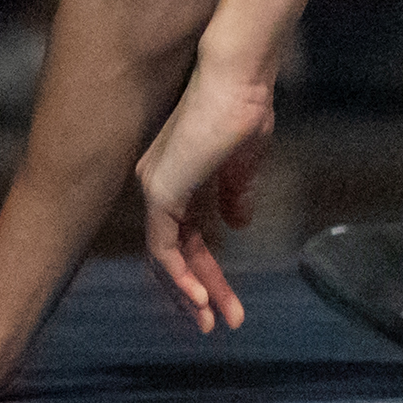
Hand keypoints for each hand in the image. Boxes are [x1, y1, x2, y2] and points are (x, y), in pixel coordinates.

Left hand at [133, 61, 275, 334]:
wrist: (238, 79)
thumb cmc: (247, 106)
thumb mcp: (246, 160)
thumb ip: (237, 192)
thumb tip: (238, 223)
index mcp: (178, 176)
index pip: (188, 236)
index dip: (206, 269)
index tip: (225, 299)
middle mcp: (158, 185)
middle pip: (177, 252)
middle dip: (200, 291)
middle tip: (220, 322)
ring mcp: (155, 189)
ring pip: (167, 258)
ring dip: (192, 293)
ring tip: (216, 321)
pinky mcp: (160, 191)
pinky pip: (163, 249)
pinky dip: (180, 277)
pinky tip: (200, 298)